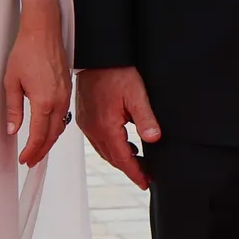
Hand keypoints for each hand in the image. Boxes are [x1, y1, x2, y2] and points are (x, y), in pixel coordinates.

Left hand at [0, 10, 67, 167]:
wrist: (43, 30)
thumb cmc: (27, 50)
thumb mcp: (11, 81)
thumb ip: (13, 109)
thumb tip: (12, 129)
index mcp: (44, 101)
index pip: (38, 136)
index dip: (31, 151)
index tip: (24, 159)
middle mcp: (58, 100)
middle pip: (52, 136)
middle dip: (41, 151)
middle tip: (31, 161)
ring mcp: (65, 95)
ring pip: (60, 126)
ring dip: (49, 141)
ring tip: (38, 150)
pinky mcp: (67, 89)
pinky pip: (63, 115)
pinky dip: (56, 127)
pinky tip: (48, 130)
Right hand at [74, 66, 158, 190]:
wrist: (97, 55)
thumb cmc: (115, 71)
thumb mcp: (136, 93)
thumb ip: (146, 118)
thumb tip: (154, 138)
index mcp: (105, 126)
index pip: (122, 159)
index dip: (135, 173)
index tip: (145, 183)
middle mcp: (92, 128)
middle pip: (112, 158)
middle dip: (129, 169)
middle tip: (145, 177)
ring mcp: (86, 123)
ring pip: (104, 151)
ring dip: (120, 159)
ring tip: (137, 163)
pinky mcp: (84, 117)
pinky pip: (97, 140)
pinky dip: (111, 148)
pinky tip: (123, 144)